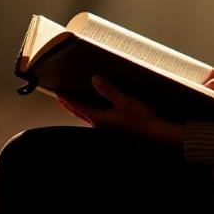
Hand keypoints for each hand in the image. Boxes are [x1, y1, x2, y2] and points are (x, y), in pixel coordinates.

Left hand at [55, 75, 183, 146]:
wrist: (155, 133)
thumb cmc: (141, 118)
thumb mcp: (124, 101)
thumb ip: (109, 90)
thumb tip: (94, 79)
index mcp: (100, 119)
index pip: (79, 108)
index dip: (68, 101)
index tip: (58, 95)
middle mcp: (101, 125)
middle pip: (81, 114)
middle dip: (71, 106)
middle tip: (62, 99)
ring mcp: (108, 128)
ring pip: (89, 118)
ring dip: (81, 110)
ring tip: (77, 104)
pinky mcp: (116, 129)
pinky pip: (98, 119)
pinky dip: (92, 113)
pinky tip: (98, 111)